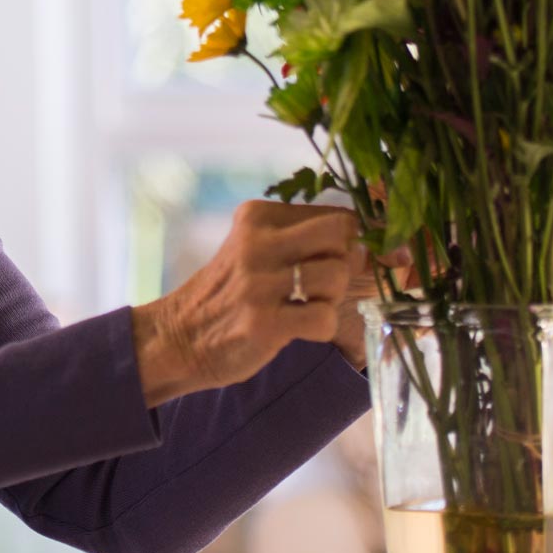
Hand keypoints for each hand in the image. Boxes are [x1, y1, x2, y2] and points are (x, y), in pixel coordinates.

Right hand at [129, 202, 361, 406]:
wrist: (180, 338)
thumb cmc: (229, 293)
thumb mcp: (254, 248)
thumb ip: (302, 239)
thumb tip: (373, 245)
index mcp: (257, 216)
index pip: (335, 214)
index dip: (351, 241)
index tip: (339, 260)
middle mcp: (256, 242)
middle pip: (340, 234)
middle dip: (345, 261)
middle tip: (324, 283)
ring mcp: (258, 283)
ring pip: (337, 275)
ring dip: (332, 298)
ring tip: (303, 306)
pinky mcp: (263, 322)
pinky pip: (325, 318)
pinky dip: (322, 327)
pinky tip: (298, 328)